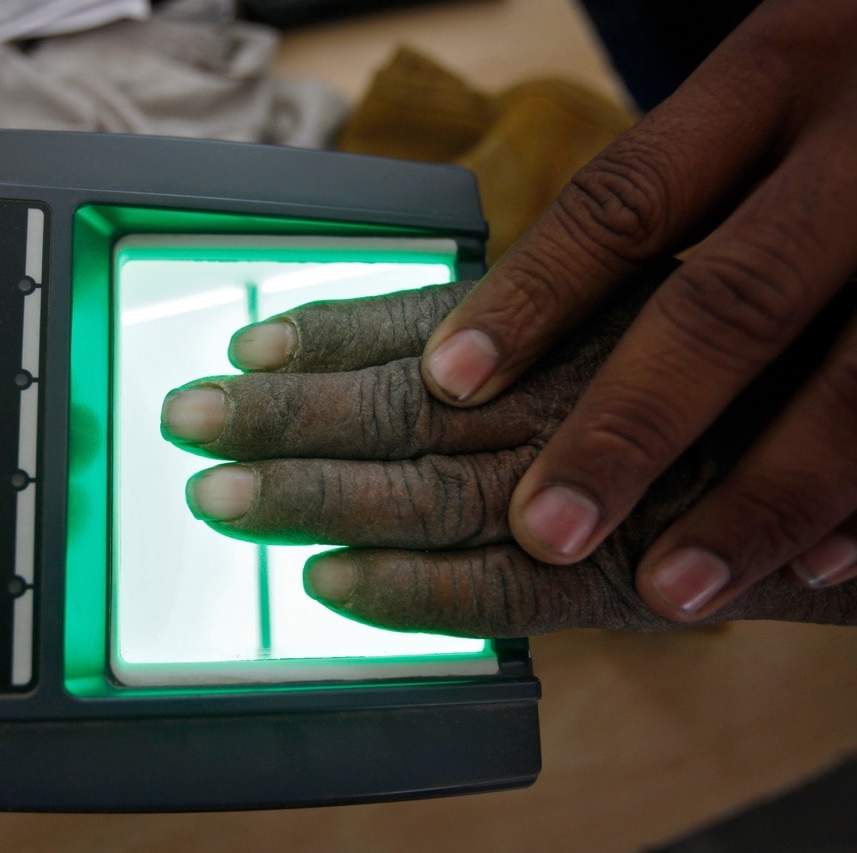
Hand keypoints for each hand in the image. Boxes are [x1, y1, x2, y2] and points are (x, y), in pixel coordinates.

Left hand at [159, 274, 856, 636]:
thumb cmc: (759, 388)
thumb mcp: (660, 320)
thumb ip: (554, 335)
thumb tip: (431, 352)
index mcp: (584, 323)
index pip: (424, 328)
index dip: (325, 337)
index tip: (244, 345)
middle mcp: (577, 402)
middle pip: (401, 407)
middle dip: (284, 416)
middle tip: (185, 419)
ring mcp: (593, 498)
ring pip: (428, 495)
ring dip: (316, 500)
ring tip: (223, 497)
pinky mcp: (622, 592)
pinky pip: (496, 600)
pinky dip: (408, 597)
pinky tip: (327, 586)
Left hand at [418, 0, 856, 620]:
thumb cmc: (848, 109)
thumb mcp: (770, 105)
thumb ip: (680, 201)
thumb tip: (515, 333)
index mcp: (773, 80)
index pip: (626, 201)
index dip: (531, 298)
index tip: (448, 382)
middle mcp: (856, 151)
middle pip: (727, 306)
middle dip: (632, 428)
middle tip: (544, 529)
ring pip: (850, 383)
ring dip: (756, 498)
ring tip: (672, 588)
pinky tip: (813, 571)